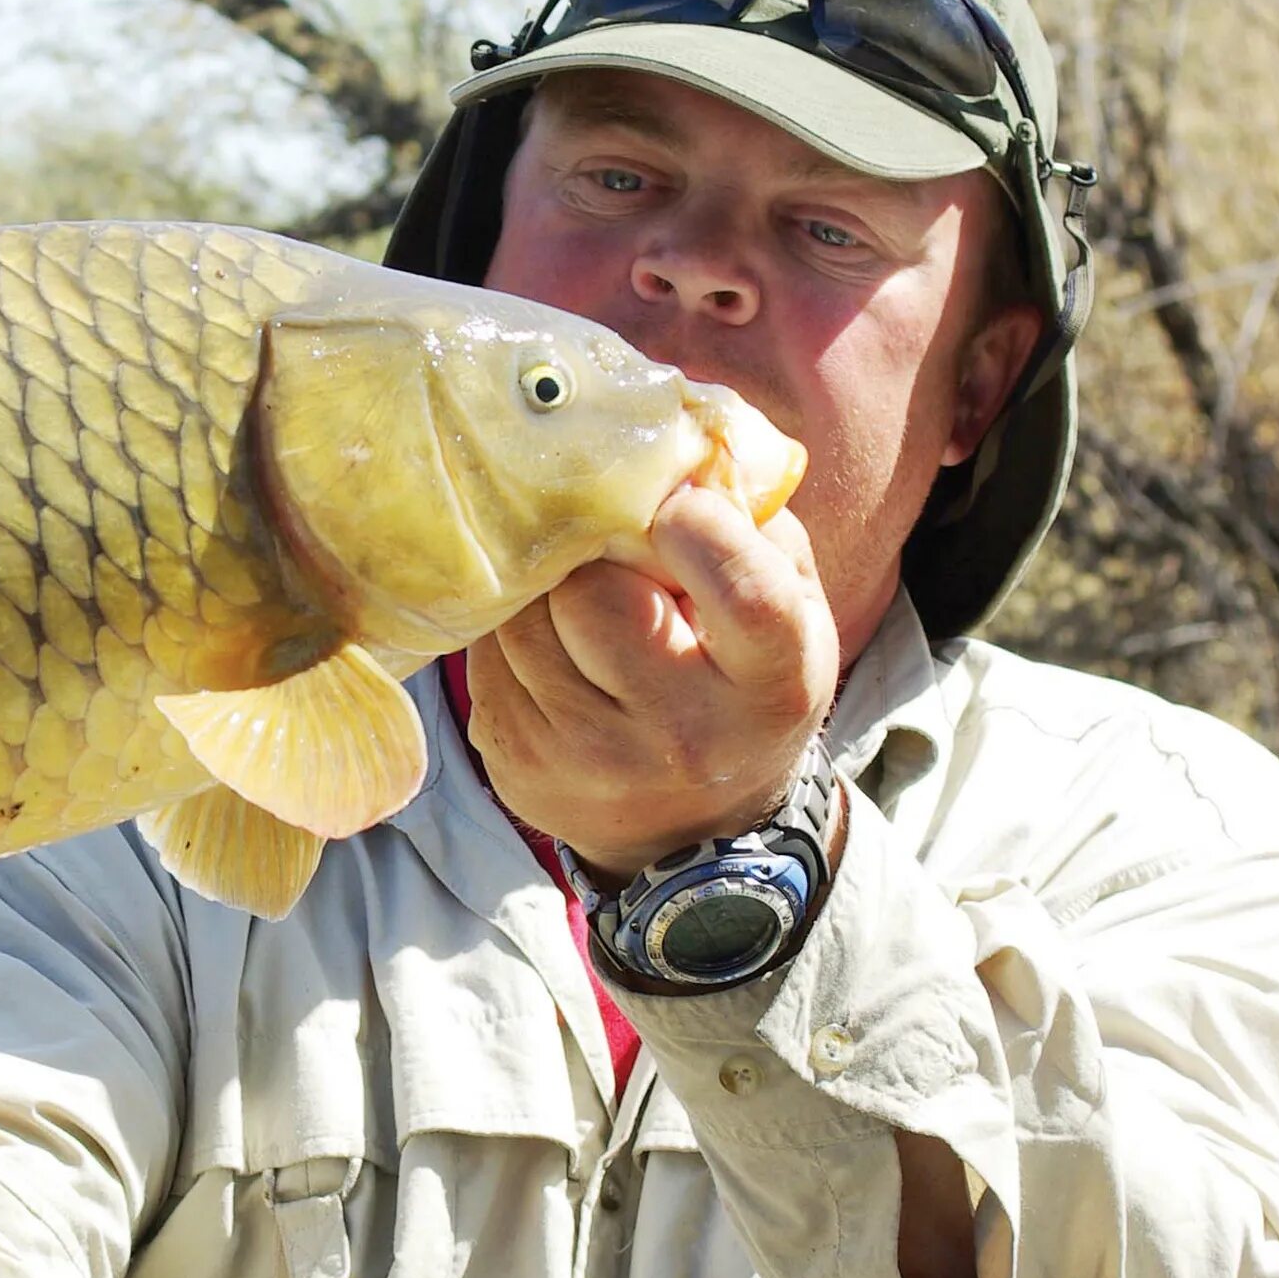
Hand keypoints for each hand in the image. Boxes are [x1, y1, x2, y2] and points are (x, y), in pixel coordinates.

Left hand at [462, 487, 839, 880]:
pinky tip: (545, 639)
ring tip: (574, 591)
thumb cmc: (741, 686)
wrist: (694, 829)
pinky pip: (488, 656)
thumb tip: (685, 449)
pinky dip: (511, 632)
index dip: (700, 530)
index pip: (743, 593)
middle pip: (597, 598)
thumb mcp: (790, 613)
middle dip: (594, 557)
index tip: (675, 506)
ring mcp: (591, 758)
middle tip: (605, 548)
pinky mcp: (518, 765)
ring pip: (526, 620)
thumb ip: (754, 529)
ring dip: (542, 588)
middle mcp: (683, 733)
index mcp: (771, 683)